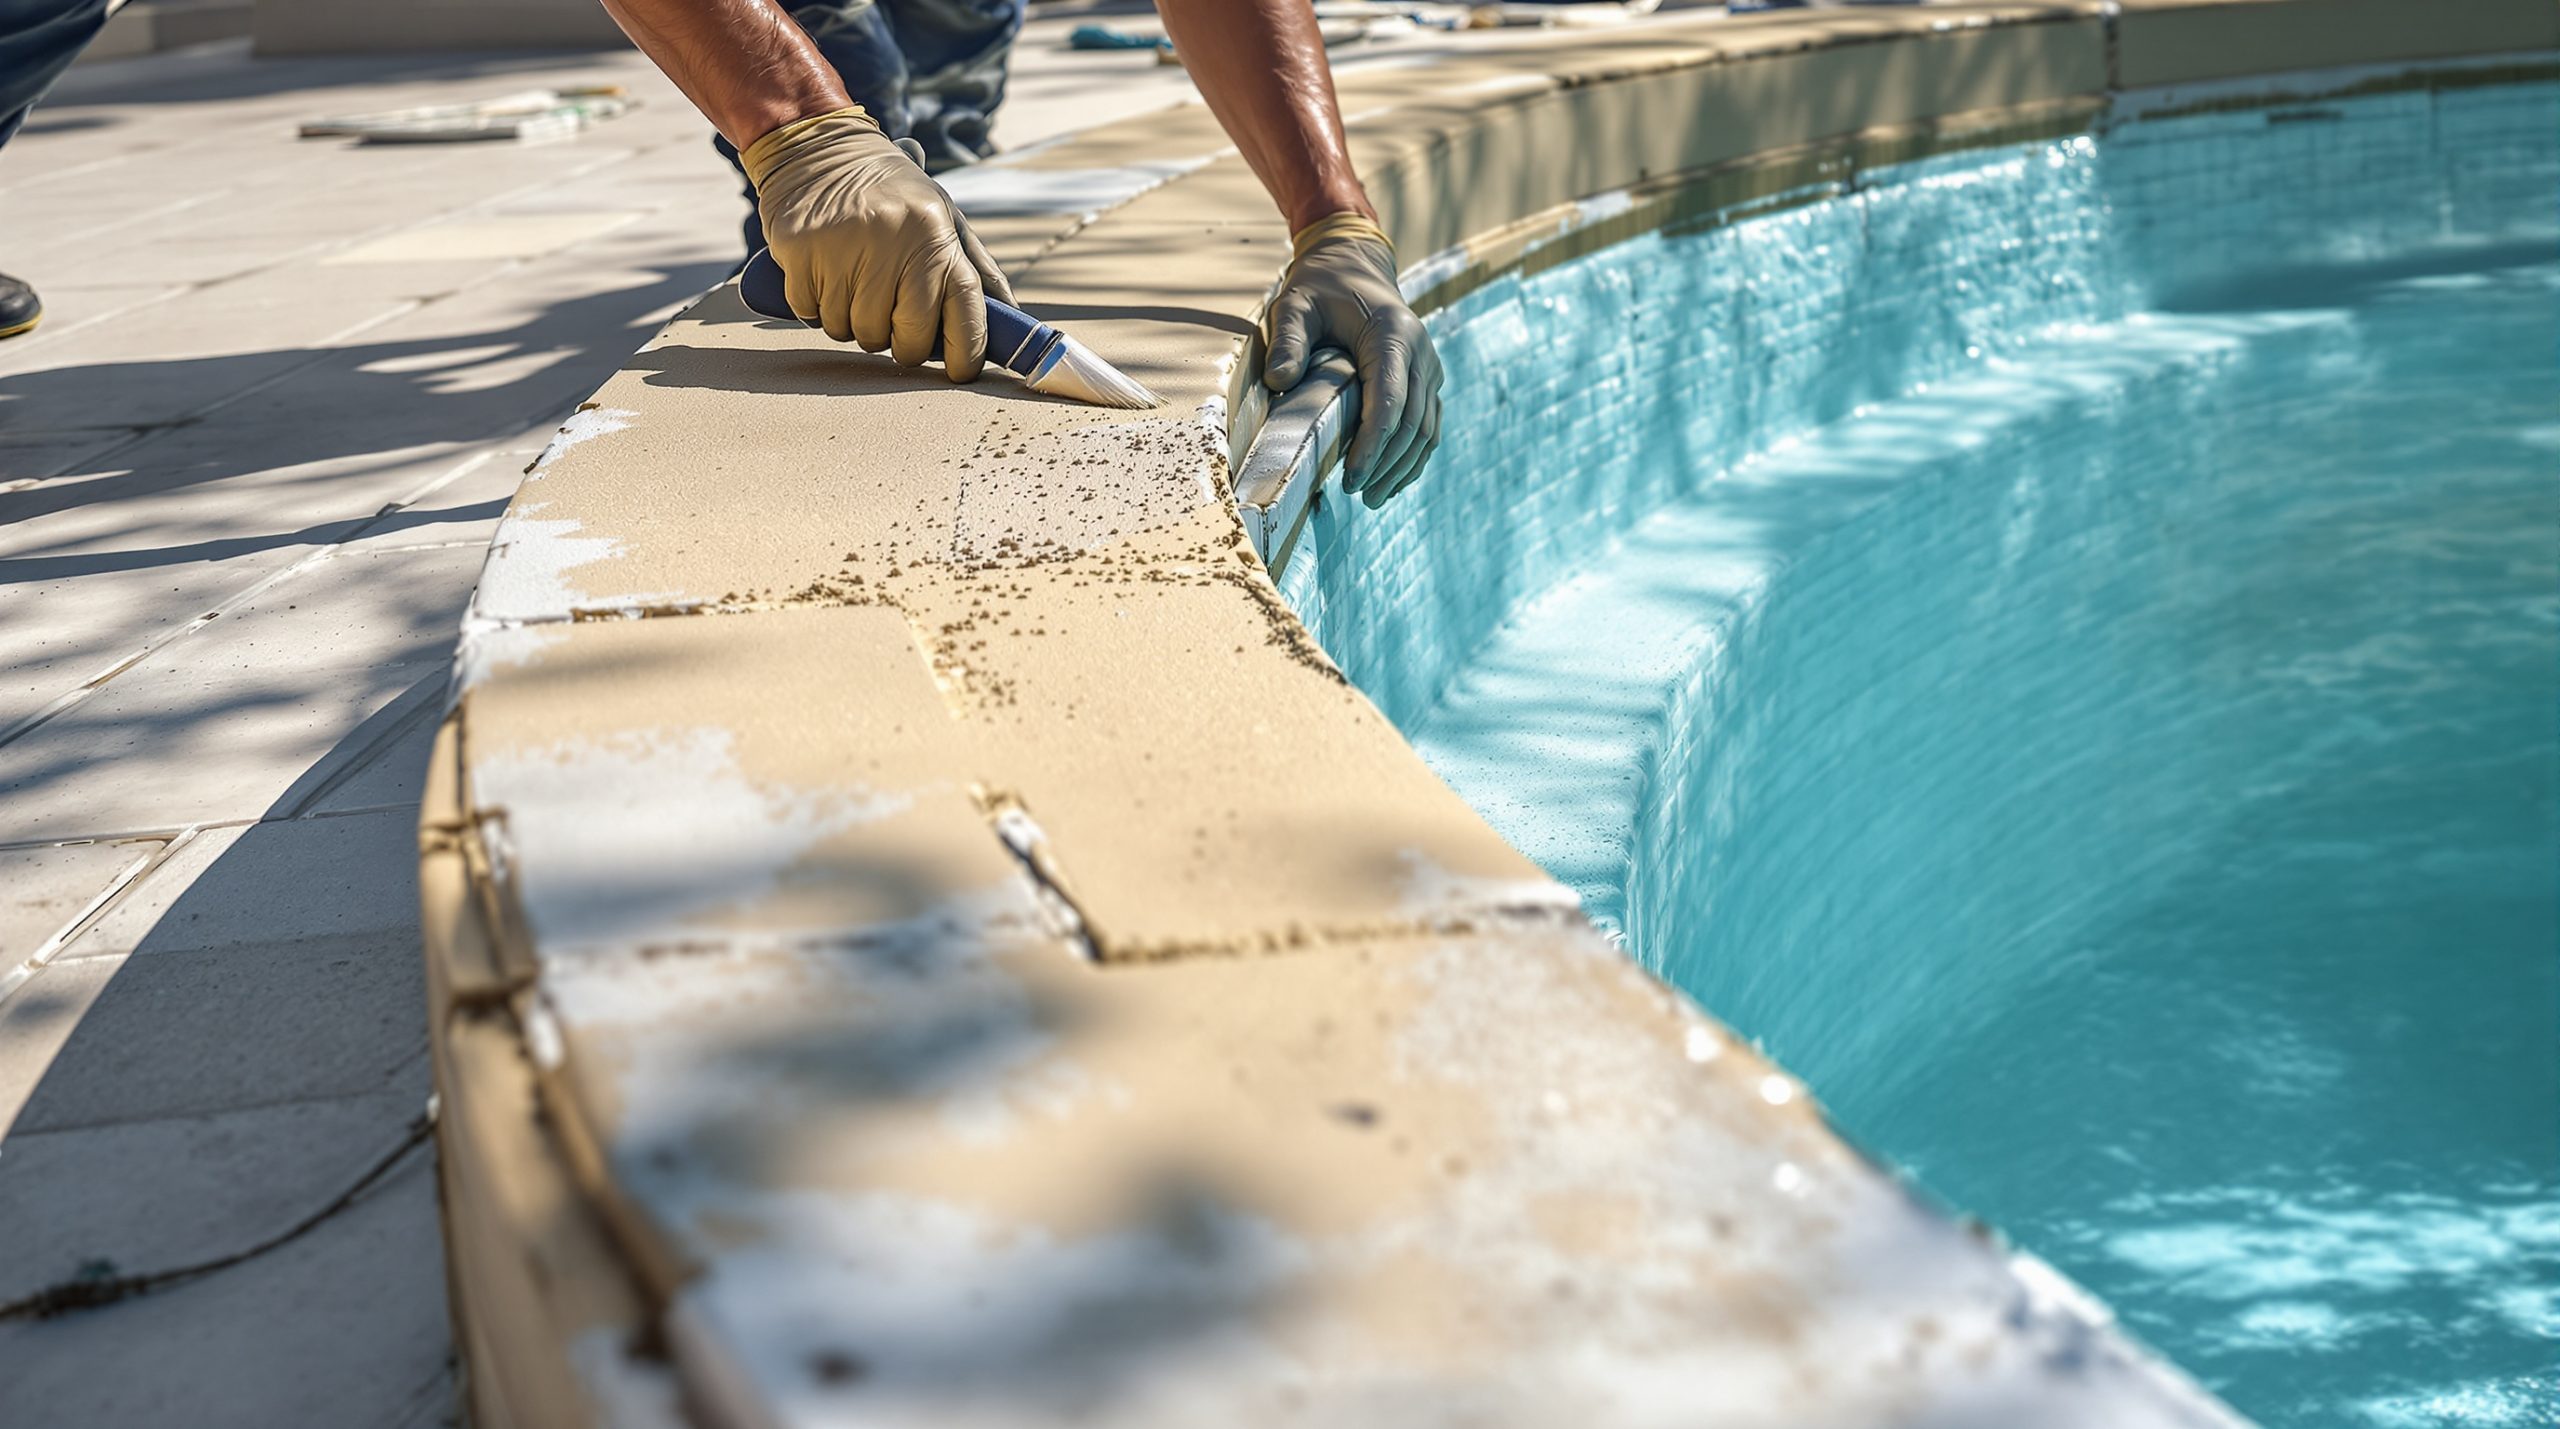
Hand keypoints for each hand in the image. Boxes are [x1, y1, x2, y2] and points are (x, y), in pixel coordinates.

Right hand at [742, 107, 1013, 379]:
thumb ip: (976, 267)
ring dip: (855, 323)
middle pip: (905, 338)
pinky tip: (824, 274)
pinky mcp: (800, 250)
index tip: (960, 371)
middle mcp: (894, 241)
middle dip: (901, 343)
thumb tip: (1011, 315)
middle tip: (893, 320)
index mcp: (936, 235)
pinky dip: (817, 307)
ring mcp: (843, 247)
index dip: (966, 353)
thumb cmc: (891, 193)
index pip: (963, 313)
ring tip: (855, 285)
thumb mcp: (942, 216)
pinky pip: (811, 314)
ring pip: (854, 332)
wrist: (817, 146)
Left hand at [1262, 214, 1442, 506]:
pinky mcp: (1426, 378)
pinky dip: (1414, 455)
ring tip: (1374, 499)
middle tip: (1360, 497)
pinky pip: (1429, 423)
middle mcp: (1420, 352)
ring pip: (1427, 428)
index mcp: (1392, 334)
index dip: (1374, 444)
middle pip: (1413, 421)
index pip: (1391, 400)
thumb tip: (1280, 383)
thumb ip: (1287, 339)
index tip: (1353, 478)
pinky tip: (1394, 480)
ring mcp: (1428, 366)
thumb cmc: (1320, 287)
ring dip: (1403, 467)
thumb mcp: (1293, 304)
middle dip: (1387, 464)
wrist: (1353, 265)